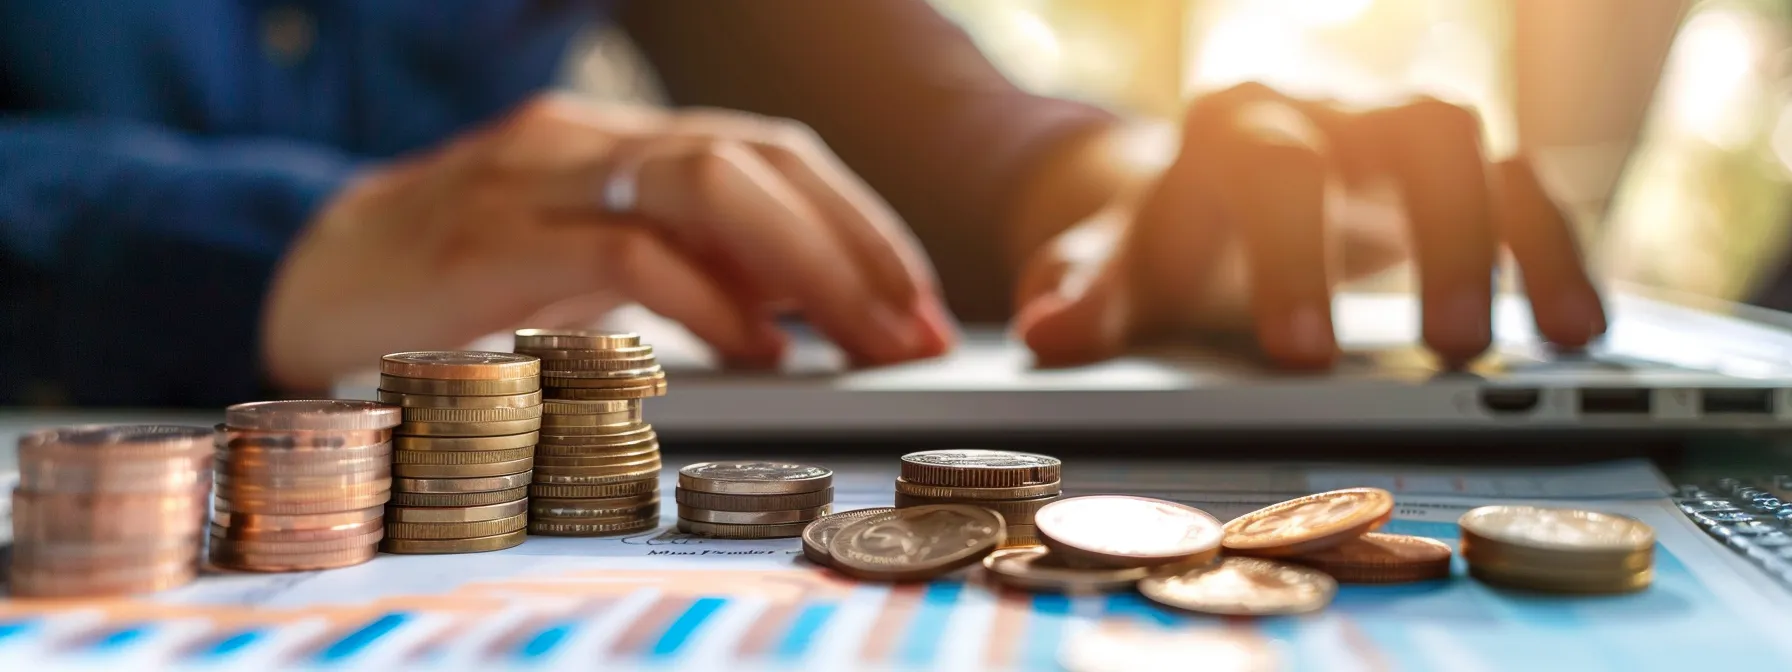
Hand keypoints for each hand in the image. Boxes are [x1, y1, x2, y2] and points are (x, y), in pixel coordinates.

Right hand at [262, 96, 954, 390]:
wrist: (307, 280)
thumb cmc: (461, 280)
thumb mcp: (588, 262)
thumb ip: (683, 265)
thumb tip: (801, 307)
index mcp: (621, 140)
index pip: (768, 153)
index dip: (857, 222)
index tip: (918, 299)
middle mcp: (589, 140)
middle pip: (756, 159)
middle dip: (856, 245)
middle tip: (919, 326)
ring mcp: (538, 180)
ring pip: (707, 185)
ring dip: (810, 266)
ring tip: (867, 339)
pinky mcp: (491, 239)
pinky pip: (628, 253)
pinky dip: (709, 301)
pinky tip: (762, 350)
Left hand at [1012, 83, 1605, 367]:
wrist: (1199, 196)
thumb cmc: (1165, 240)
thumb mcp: (1122, 269)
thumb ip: (1090, 295)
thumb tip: (1048, 327)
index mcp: (1234, 125)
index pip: (1272, 166)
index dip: (1293, 256)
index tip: (1304, 356)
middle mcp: (1328, 107)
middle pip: (1407, 131)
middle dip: (1434, 236)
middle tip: (1449, 349)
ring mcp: (1395, 132)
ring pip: (1481, 146)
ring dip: (1517, 238)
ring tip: (1552, 345)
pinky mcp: (1453, 168)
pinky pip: (1525, 187)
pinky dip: (1556, 251)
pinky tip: (1579, 328)